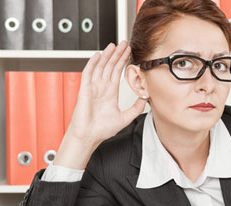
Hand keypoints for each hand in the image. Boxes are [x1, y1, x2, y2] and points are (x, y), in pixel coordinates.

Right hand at [53, 41, 146, 168]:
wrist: (89, 137)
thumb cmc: (102, 130)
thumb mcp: (125, 117)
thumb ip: (136, 108)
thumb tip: (146, 99)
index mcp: (110, 94)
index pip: (117, 73)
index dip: (122, 61)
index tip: (129, 52)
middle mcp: (101, 89)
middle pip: (110, 67)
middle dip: (117, 54)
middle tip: (124, 43)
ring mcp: (93, 88)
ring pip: (100, 67)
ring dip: (107, 56)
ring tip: (113, 45)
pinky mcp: (85, 90)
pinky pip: (88, 74)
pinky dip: (92, 64)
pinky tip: (98, 56)